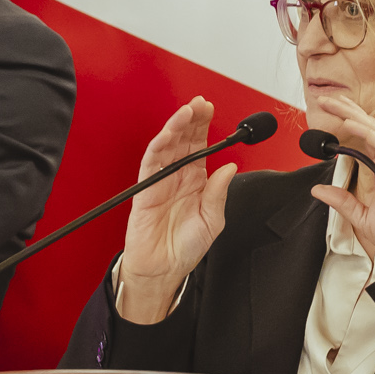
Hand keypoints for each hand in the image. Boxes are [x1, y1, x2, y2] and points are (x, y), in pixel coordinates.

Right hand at [116, 98, 236, 323]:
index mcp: (194, 180)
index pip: (199, 145)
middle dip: (192, 119)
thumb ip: (218, 192)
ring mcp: (161, 180)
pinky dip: (159, 145)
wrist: (163, 270)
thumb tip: (229, 167)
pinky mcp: (146, 189)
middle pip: (183, 139)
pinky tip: (169, 133)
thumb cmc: (185, 247)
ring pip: (167, 145)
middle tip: (200, 103)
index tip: (209, 108)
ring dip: (176, 126)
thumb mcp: (213, 220)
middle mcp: (177, 176)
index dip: (203, 125)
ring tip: (187, 112)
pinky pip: (151, 162)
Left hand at [308, 95, 374, 263]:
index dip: (348, 122)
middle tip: (327, 99)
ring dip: (353, 115)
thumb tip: (319, 191)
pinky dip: (366, 132)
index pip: (364, 138)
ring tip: (335, 104)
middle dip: (347, 111)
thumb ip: (342, 201)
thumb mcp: (362, 217)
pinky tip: (351, 123)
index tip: (329, 112)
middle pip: (368, 128)